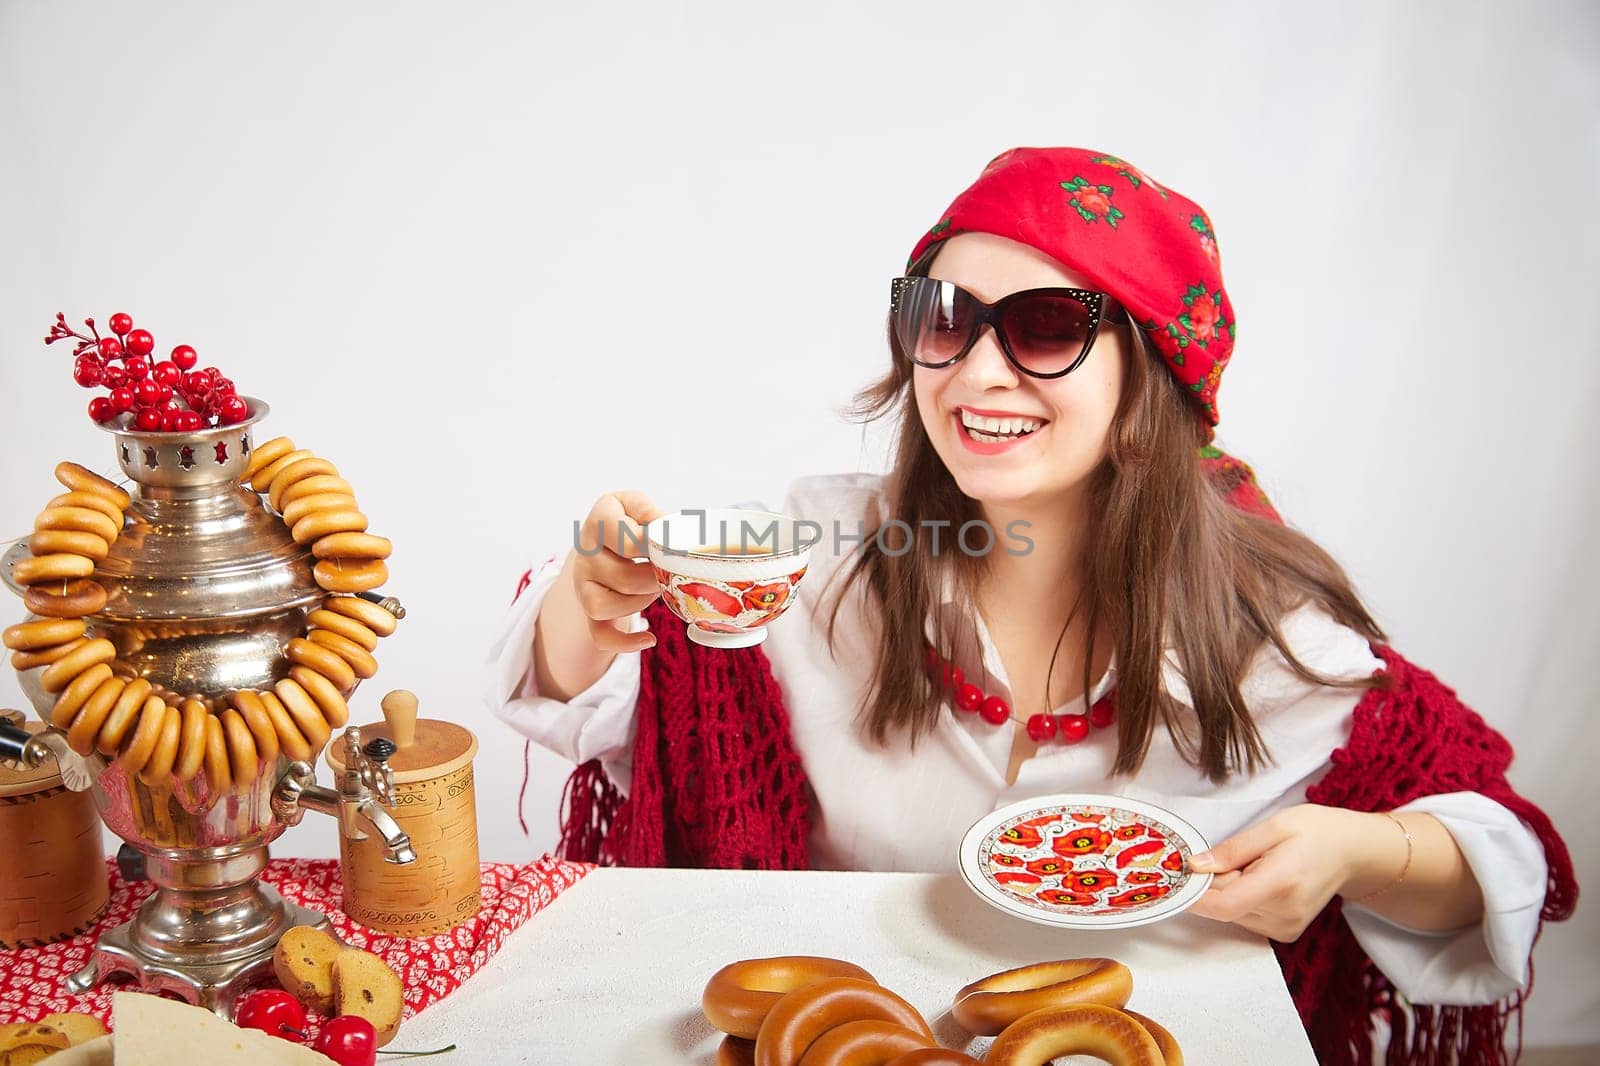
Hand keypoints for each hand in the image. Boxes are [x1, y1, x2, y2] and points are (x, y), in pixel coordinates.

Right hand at [571, 491, 665, 653]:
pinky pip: (599, 634)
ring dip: (639, 603)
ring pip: (603, 606)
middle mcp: (584, 552)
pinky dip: (624, 642)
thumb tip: (666, 531)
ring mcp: (583, 582)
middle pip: (622, 578)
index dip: (655, 547)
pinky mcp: (589, 606)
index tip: (669, 545)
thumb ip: (651, 512)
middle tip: (667, 571)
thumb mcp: (637, 505)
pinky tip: (649, 639)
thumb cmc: (629, 521)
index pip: (627, 540)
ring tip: (654, 589)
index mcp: (598, 520)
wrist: (603, 539)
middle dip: (654, 579)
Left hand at [1185, 804, 1400, 941]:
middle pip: (1224, 906)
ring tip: (1257, 866)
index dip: (1194, 894)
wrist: (1353, 853)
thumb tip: (1195, 866)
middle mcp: (1284, 913)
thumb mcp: (1273, 826)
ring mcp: (1286, 927)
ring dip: (1230, 890)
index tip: (1180, 875)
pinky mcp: (1285, 933)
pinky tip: (1262, 880)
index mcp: (1281, 883)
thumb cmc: (1315, 832)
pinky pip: (1245, 917)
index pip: (1223, 905)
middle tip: (1237, 856)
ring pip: (1232, 912)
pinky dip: (1242, 898)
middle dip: (1216, 882)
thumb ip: (1232, 849)